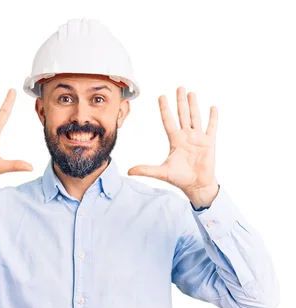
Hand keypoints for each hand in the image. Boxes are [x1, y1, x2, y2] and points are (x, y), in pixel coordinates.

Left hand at [127, 87, 218, 206]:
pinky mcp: (209, 143)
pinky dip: (213, 118)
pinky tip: (212, 107)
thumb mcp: (161, 172)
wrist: (196, 185)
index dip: (165, 109)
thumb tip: (128, 171)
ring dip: (194, 105)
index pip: (168, 121)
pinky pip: (211, 127)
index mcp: (175, 140)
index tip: (161, 96)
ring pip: (195, 117)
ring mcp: (198, 138)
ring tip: (191, 93)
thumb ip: (146, 170)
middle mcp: (186, 136)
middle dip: (180, 101)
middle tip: (179, 87)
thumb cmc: (179, 178)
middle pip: (182, 115)